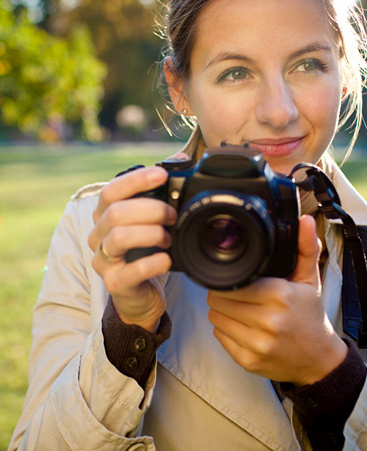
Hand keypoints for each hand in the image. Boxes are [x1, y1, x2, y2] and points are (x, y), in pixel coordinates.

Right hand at [88, 165, 176, 331]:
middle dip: (151, 209)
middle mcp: (98, 235)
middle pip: (116, 212)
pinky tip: (166, 260)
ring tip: (168, 239)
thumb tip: (181, 160)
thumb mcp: (151, 221)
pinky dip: (153, 263)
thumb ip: (160, 193)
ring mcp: (103, 260)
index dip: (136, 180)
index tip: (162, 174)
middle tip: (173, 216)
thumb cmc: (145, 251)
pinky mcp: (114, 283)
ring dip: (151, 234)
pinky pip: (130, 271)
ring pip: (120, 237)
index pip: (111, 190)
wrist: (140, 293)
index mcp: (105, 215)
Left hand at [206, 215, 347, 384]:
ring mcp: (257, 344)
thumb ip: (305, 247)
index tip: (235, 278)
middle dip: (223, 294)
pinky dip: (225, 330)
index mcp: (279, 296)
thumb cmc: (310, 315)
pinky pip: (220, 337)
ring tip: (238, 308)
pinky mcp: (248, 362)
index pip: (232, 283)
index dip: (228, 278)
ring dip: (221, 312)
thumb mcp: (309, 280)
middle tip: (236, 292)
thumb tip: (306, 220)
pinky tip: (241, 325)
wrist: (320, 360)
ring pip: (215, 319)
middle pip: (218, 300)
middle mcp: (268, 322)